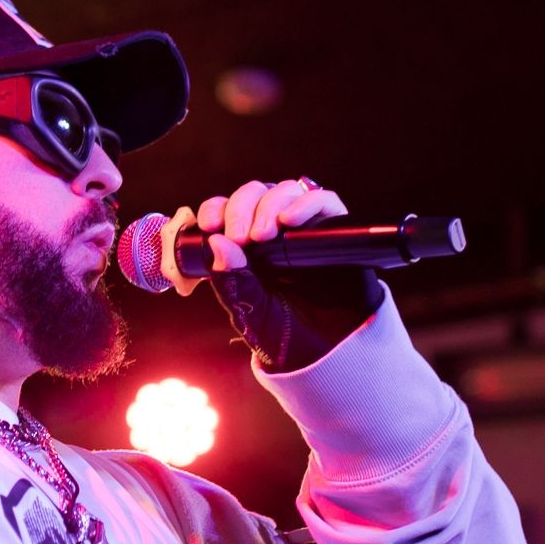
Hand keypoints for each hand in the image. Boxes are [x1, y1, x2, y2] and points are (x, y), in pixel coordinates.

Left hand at [195, 179, 379, 371]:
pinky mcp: (334, 230)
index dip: (217, 208)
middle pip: (255, 194)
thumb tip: (216, 243)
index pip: (227, 210)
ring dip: (270, 205)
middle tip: (241, 236)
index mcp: (246, 247)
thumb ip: (232, 282)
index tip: (210, 225)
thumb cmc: (285, 334)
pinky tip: (291, 220)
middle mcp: (274, 232)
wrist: (330, 352)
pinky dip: (306, 203)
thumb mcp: (250, 312)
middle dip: (242, 208)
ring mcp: (304, 228)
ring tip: (263, 234)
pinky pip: (324, 201)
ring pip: (285, 191)